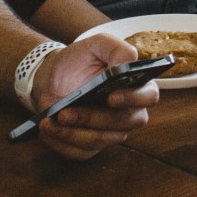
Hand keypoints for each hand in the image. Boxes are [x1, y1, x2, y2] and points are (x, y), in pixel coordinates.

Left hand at [29, 33, 156, 159]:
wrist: (52, 77)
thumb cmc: (79, 60)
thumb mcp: (98, 44)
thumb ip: (117, 49)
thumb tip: (127, 64)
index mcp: (136, 86)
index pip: (148, 96)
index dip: (133, 99)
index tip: (111, 97)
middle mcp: (128, 112)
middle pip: (123, 123)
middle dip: (93, 118)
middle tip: (66, 112)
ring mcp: (111, 132)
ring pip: (100, 140)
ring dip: (73, 132)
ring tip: (51, 120)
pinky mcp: (92, 146)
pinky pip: (81, 152)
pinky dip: (62, 142)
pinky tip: (48, 129)